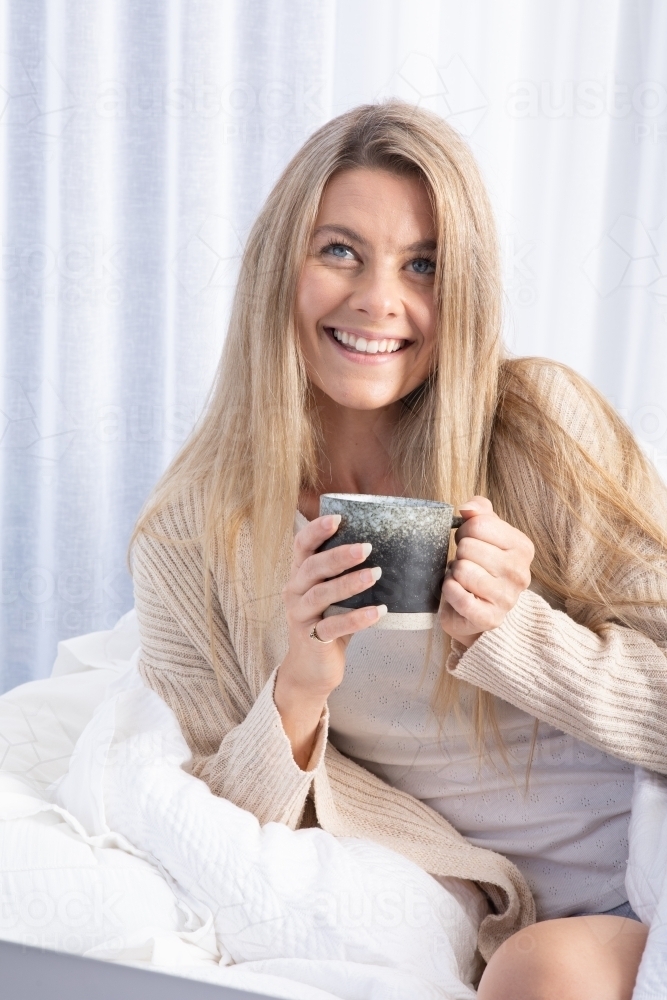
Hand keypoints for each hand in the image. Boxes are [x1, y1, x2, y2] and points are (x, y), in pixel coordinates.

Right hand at [274, 514, 386, 766]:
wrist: (312, 670)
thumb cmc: (329, 623)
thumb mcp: (333, 596)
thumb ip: (347, 575)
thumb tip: (390, 549)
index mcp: (299, 576)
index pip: (301, 546)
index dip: (316, 530)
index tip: (338, 518)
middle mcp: (294, 593)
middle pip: (312, 568)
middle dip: (339, 555)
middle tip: (367, 547)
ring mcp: (300, 617)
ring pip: (320, 595)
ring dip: (349, 583)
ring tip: (375, 575)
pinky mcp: (311, 640)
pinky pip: (333, 626)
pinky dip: (357, 618)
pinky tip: (378, 612)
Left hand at [439, 496, 533, 648]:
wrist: (479, 610)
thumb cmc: (481, 567)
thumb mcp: (484, 534)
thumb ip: (480, 512)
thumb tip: (467, 507)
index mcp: (522, 547)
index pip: (479, 524)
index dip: (465, 531)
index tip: (469, 542)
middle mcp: (520, 573)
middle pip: (468, 547)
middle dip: (459, 554)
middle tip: (466, 563)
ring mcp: (507, 598)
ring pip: (462, 570)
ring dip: (454, 573)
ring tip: (463, 579)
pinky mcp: (490, 618)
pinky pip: (458, 596)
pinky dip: (450, 590)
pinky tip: (457, 591)